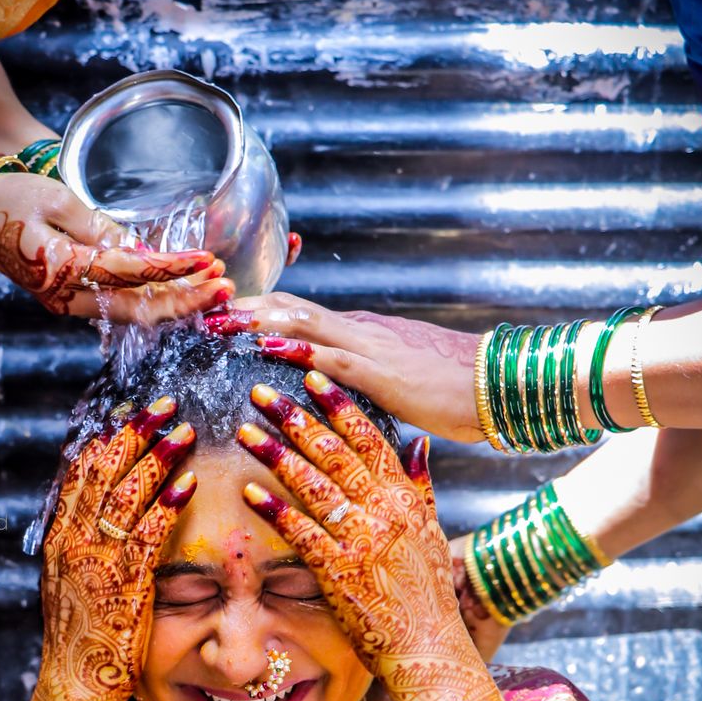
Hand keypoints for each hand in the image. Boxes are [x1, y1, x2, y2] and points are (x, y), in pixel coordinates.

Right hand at [0, 173, 233, 320]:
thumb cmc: (10, 199)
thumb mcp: (57, 199)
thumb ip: (100, 228)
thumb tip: (142, 254)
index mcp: (63, 268)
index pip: (130, 273)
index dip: (173, 269)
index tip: (207, 260)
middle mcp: (68, 297)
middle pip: (139, 309)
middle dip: (187, 301)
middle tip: (226, 286)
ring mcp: (70, 304)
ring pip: (134, 314)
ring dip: (177, 304)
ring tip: (216, 289)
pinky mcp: (73, 301)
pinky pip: (121, 307)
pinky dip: (156, 302)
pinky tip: (186, 293)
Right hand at [36, 398, 196, 700]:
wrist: (76, 685)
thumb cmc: (84, 636)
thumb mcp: (74, 581)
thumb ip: (86, 545)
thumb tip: (101, 513)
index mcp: (61, 538)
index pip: (81, 473)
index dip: (109, 438)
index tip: (132, 411)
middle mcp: (73, 542)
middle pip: (103, 472)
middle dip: (135, 434)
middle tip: (165, 405)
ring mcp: (96, 562)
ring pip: (125, 496)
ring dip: (156, 460)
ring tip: (185, 432)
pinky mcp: (122, 584)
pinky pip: (145, 536)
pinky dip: (166, 506)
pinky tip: (188, 484)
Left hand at [206, 292, 481, 441]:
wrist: (501, 389)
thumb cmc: (453, 392)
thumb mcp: (395, 382)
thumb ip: (363, 380)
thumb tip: (333, 386)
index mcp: (360, 334)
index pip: (297, 312)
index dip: (254, 309)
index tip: (216, 315)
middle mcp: (359, 331)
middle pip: (289, 307)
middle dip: (241, 309)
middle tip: (200, 312)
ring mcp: (371, 347)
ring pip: (305, 322)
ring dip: (257, 320)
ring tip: (219, 323)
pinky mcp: (385, 373)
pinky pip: (336, 357)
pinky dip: (300, 349)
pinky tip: (269, 346)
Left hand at [236, 371, 515, 700]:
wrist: (429, 649)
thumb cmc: (427, 596)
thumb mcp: (433, 533)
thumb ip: (421, 486)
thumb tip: (417, 444)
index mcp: (406, 498)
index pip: (370, 439)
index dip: (339, 406)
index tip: (312, 378)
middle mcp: (385, 512)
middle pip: (334, 454)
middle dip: (294, 419)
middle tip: (261, 393)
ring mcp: (362, 540)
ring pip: (313, 485)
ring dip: (275, 454)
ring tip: (245, 430)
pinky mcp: (339, 571)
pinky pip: (300, 531)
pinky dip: (274, 508)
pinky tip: (248, 491)